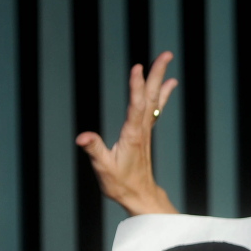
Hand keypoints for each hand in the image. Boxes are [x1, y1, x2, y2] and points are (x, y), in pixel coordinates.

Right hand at [76, 51, 178, 214]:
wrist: (140, 196)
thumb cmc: (122, 184)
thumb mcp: (104, 168)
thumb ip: (94, 150)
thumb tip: (82, 138)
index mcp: (132, 135)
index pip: (136, 106)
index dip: (136, 87)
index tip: (138, 68)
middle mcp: (142, 129)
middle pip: (151, 97)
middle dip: (157, 74)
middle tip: (166, 54)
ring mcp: (145, 130)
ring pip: (154, 99)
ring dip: (160, 78)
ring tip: (167, 60)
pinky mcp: (145, 133)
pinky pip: (155, 108)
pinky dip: (161, 94)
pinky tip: (168, 84)